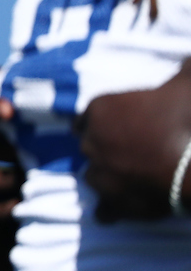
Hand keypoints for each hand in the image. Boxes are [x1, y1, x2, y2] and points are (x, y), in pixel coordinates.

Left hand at [79, 62, 190, 221]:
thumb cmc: (187, 120)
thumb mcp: (186, 82)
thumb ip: (183, 70)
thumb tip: (187, 60)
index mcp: (101, 109)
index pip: (89, 114)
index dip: (102, 119)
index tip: (115, 123)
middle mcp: (92, 142)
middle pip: (90, 144)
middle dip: (106, 147)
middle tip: (131, 150)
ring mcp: (100, 175)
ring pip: (94, 175)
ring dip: (106, 175)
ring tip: (128, 177)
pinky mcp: (115, 203)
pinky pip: (105, 208)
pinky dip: (111, 209)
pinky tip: (118, 210)